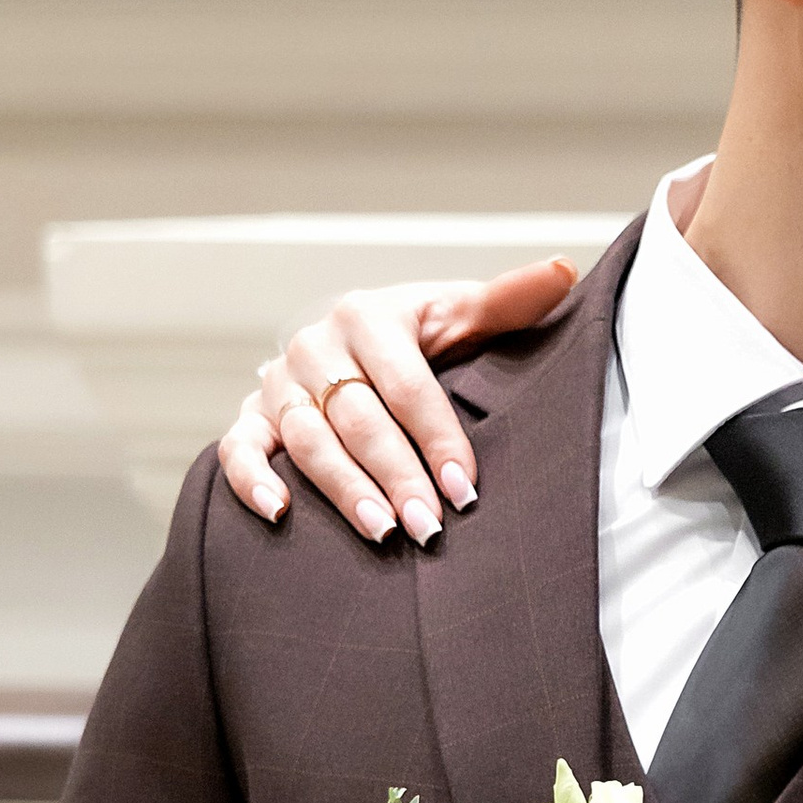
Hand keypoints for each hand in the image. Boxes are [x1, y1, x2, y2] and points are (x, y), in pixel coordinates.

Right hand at [216, 260, 578, 539]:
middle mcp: (317, 347)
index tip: (466, 489)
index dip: (438, 439)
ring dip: (343, 490)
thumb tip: (563, 271)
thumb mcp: (460, 314)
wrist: (352, 342)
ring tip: (382, 531)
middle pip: (359, 420)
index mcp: (369, 316)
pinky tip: (280, 514)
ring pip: (307, 441)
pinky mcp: (253, 415)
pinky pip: (239, 448)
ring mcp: (280, 384)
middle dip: (397, 476)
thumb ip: (508, 300)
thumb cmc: (419, 336)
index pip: (407, 386)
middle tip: (429, 527)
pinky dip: (252, 480)